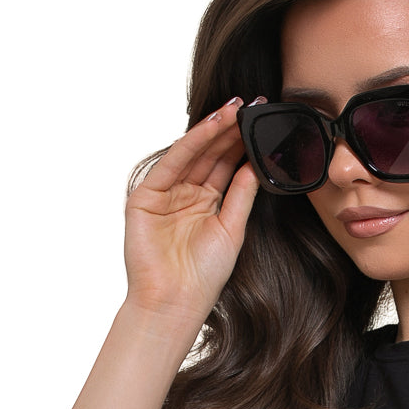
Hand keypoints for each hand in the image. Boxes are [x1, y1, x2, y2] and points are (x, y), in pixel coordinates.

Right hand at [123, 95, 264, 334]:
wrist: (175, 303)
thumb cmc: (204, 276)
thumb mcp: (232, 229)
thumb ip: (241, 195)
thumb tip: (256, 164)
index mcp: (206, 203)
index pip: (226, 165)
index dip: (243, 143)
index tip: (262, 122)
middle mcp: (185, 194)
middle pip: (210, 154)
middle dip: (231, 130)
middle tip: (252, 105)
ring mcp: (165, 193)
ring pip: (192, 153)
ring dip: (214, 129)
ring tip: (236, 108)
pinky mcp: (146, 196)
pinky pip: (172, 163)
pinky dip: (192, 143)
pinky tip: (212, 127)